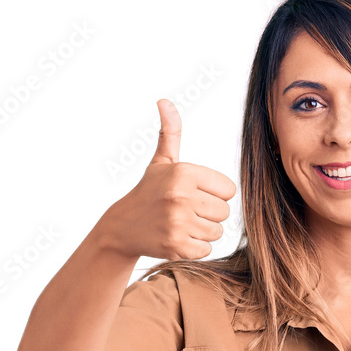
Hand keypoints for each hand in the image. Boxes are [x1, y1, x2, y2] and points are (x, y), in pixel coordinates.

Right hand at [99, 98, 236, 260]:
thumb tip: (164, 101)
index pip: (228, 190)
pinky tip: (178, 238)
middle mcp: (181, 196)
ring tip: (182, 224)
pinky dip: (195, 248)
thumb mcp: (161, 161)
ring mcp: (178, 223)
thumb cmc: (149, 192)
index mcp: (184, 173)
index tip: (195, 194)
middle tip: (187, 211)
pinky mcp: (176, 246)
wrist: (122, 226)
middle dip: (209, 214)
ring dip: (203, 232)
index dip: (214, 194)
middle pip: (224, 213)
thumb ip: (170, 132)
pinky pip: (206, 250)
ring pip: (217, 232)